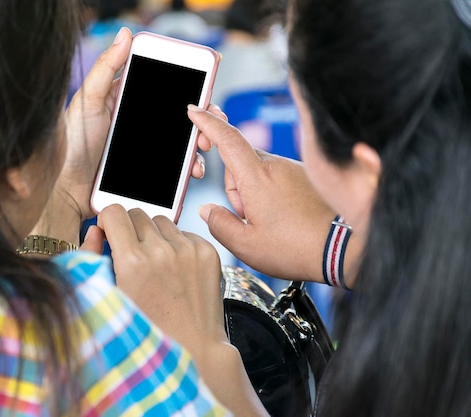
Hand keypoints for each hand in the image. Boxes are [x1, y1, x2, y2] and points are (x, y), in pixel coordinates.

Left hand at [35, 27, 206, 242]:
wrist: (67, 190)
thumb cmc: (71, 145)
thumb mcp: (87, 101)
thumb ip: (105, 68)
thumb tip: (125, 34)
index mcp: (128, 101)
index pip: (165, 89)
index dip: (188, 89)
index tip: (203, 91)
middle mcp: (141, 123)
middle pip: (181, 117)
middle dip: (202, 118)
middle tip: (210, 121)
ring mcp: (147, 149)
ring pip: (183, 143)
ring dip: (200, 143)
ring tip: (202, 147)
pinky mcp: (150, 174)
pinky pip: (176, 170)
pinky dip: (189, 168)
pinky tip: (192, 170)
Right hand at [89, 204, 268, 416]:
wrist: (193, 350)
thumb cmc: (145, 331)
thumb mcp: (108, 297)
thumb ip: (92, 257)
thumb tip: (95, 230)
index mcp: (132, 261)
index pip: (114, 211)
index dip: (108, 221)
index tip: (109, 234)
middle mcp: (161, 250)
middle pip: (138, 213)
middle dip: (130, 228)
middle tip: (132, 255)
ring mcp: (188, 250)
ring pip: (163, 222)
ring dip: (155, 235)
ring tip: (155, 266)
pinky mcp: (208, 253)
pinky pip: (185, 233)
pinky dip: (177, 245)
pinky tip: (175, 271)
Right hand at [188, 105, 335, 282]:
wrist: (346, 248)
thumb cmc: (297, 248)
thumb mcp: (247, 245)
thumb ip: (219, 224)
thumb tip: (208, 210)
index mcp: (257, 178)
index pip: (226, 139)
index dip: (207, 123)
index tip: (195, 110)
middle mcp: (276, 166)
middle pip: (239, 162)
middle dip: (235, 186)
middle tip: (248, 217)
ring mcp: (293, 169)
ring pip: (258, 171)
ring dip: (254, 193)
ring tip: (271, 222)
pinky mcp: (306, 176)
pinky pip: (277, 177)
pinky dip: (272, 193)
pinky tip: (284, 217)